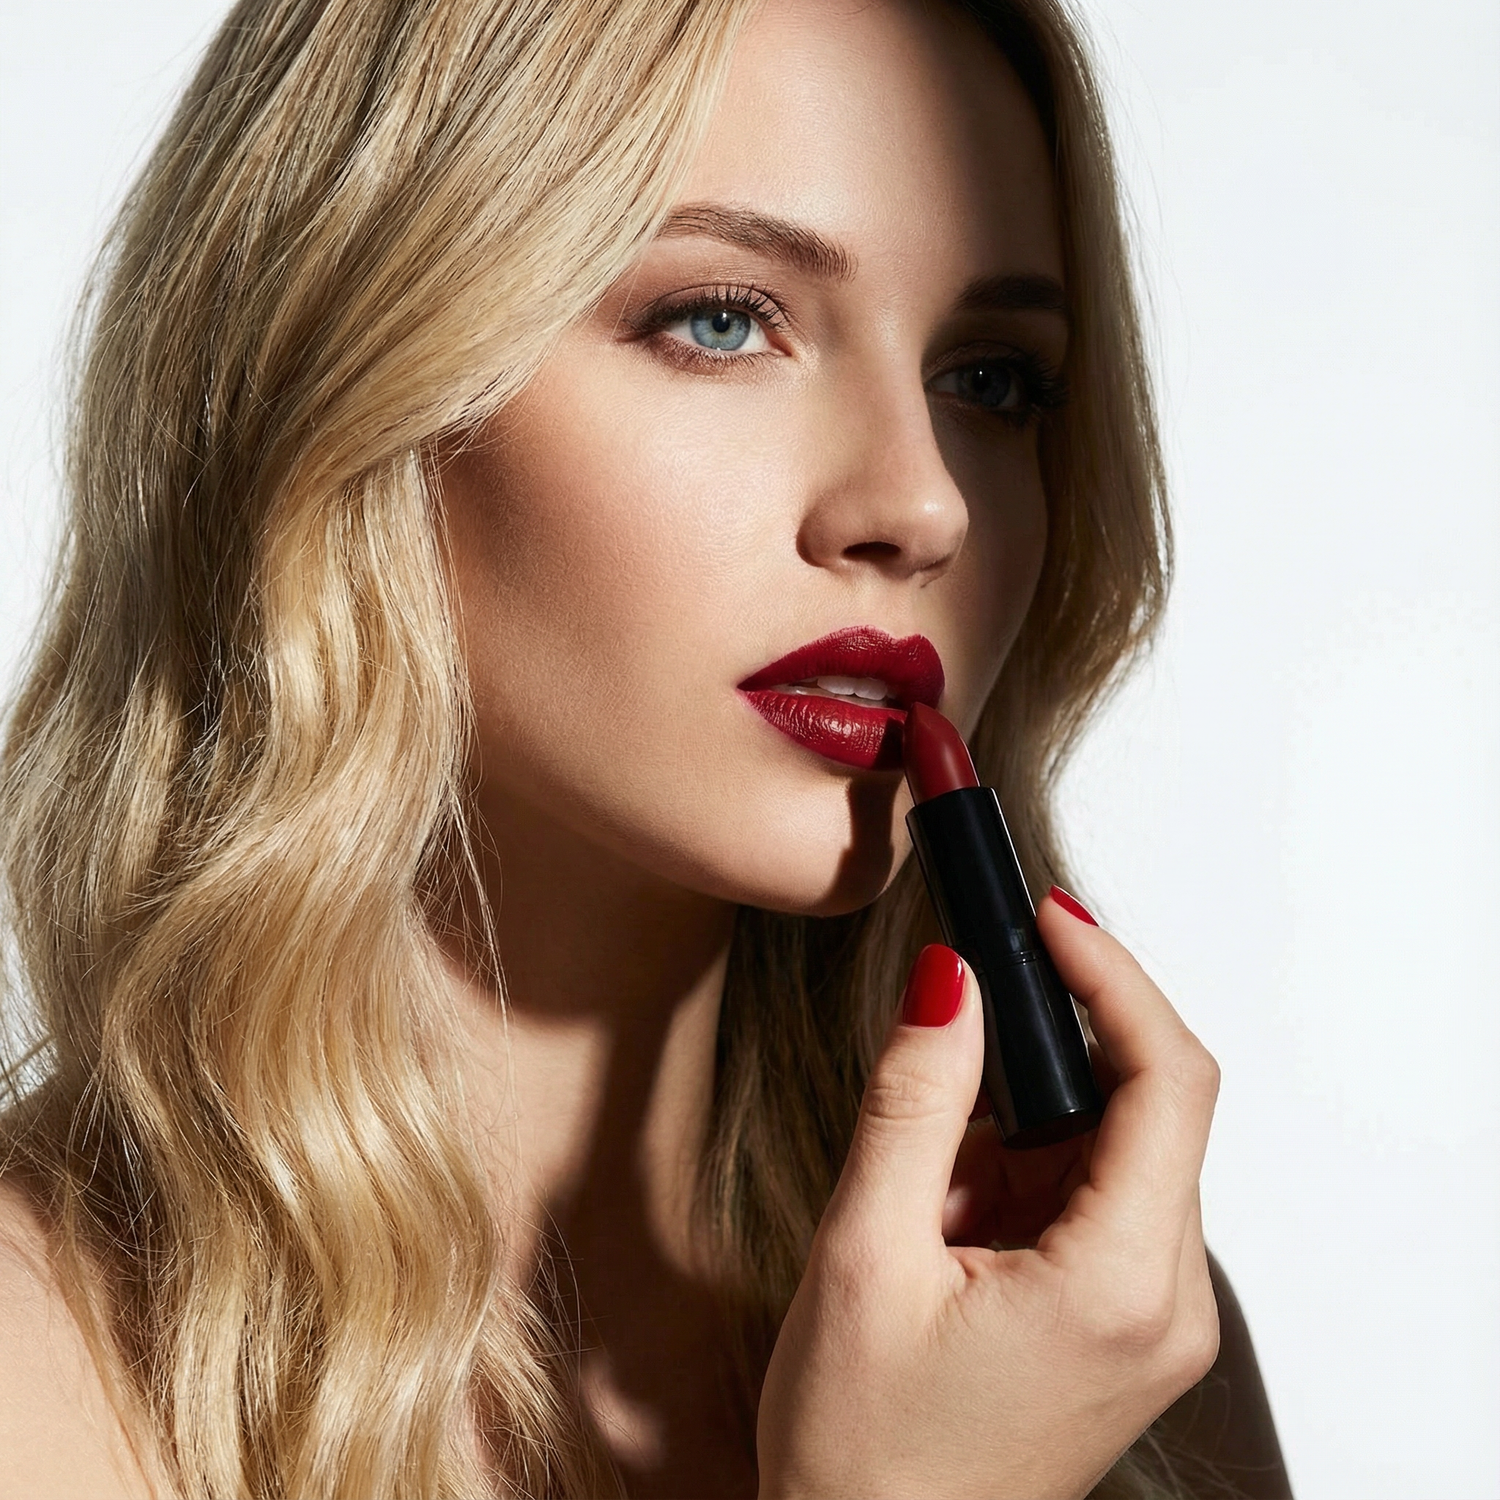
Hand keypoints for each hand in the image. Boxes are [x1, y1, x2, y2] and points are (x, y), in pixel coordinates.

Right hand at [756, 894, 1220, 1499]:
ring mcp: (1150, 1316)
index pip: (1167, 1080)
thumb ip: (914, 1102)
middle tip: (957, 1017)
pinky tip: (946, 1221)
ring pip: (1110, 1146)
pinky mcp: (1120, 1321)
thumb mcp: (865, 1255)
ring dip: (1017, 1125)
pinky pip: (1089, 1196)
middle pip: (1147, 1104)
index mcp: (1121, 1287)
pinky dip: (1018, 1172)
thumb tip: (950, 980)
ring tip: (925, 1191)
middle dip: (1046, 1052)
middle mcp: (1165, 1302)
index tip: (1047, 916)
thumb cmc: (866, 1453)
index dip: (1113, 977)